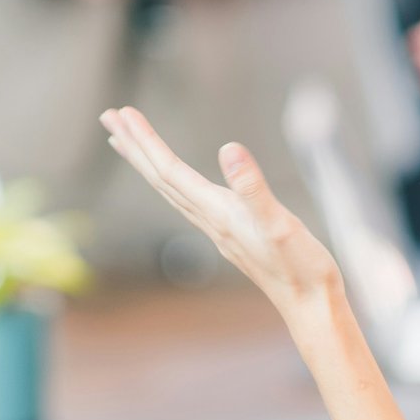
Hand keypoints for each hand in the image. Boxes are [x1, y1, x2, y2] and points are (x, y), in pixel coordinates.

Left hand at [100, 107, 340, 311]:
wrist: (310, 304)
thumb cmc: (300, 267)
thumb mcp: (281, 223)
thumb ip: (253, 188)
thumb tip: (229, 149)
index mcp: (217, 213)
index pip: (170, 171)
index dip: (146, 141)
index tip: (122, 114)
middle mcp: (210, 220)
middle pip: (160, 179)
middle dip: (134, 146)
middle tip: (108, 117)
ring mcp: (217, 227)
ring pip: (169, 189)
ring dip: (146, 162)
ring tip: (126, 141)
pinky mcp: (229, 232)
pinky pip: (187, 199)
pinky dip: (170, 180)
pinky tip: (172, 177)